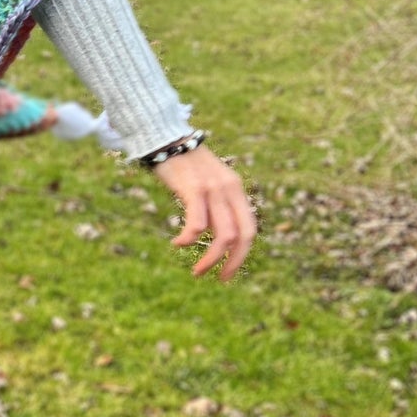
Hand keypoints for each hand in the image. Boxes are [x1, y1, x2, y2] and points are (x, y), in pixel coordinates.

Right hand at [153, 145, 256, 281]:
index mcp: (236, 190)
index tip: (228, 273)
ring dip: (210, 259)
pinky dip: (189, 239)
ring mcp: (213, 189)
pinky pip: (198, 223)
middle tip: (218, 279)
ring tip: (197, 271)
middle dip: (231, 263)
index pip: (250, 230)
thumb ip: (216, 204)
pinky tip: (177, 243)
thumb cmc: (183, 164)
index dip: (242, 255)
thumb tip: (215, 232)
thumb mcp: (208, 183)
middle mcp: (229, 190)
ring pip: (222, 235)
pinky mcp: (194, 189)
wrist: (166, 137)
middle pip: (241, 236)